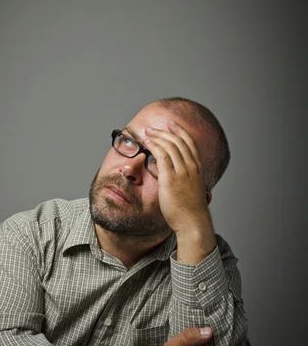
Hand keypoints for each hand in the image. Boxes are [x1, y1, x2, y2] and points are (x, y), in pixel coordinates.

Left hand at [143, 122, 212, 237]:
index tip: (172, 124)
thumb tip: (171, 172)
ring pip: (170, 145)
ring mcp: (182, 171)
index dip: (180, 131)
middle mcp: (191, 167)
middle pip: (178, 141)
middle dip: (164, 131)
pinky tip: (148, 143)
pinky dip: (154, 146)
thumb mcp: (192, 188)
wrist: (192, 221)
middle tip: (152, 128)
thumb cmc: (190, 209)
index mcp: (198, 168)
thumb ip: (185, 177)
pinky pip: (162, 155)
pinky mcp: (171, 178)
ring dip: (157, 136)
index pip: (190, 143)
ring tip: (147, 133)